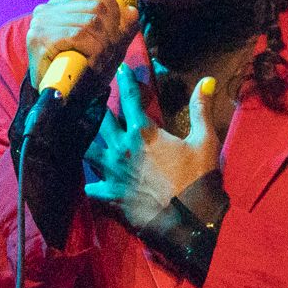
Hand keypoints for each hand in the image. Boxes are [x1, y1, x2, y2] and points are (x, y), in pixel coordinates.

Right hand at [26, 0, 139, 97]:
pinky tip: (91, 64)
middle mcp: (48, 9)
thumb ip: (121, 31)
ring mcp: (41, 22)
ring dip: (103, 47)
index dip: (114, 10)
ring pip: (90, 22)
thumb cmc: (81, 73)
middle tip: (108, 55)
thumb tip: (133, 11)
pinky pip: (78, 35)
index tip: (115, 35)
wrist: (57, 100)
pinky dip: (93, 52)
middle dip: (111, 34)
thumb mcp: (108, 49)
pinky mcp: (40, 38)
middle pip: (97, 7)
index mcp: (61, 5)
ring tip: (99, 63)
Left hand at [84, 70, 220, 232]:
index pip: (129, 99)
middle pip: (100, 121)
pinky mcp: (112, 195)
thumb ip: (200, 109)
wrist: (189, 218)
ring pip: (89, 150)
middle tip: (92, 98)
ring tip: (81, 133)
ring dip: (86, 140)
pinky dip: (92, 183)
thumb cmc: (198, 177)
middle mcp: (122, 148)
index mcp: (143, 132)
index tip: (120, 69)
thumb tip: (206, 80)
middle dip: (96, 107)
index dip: (125, 81)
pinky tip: (90, 181)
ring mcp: (113, 172)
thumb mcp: (205, 141)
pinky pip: (93, 187)